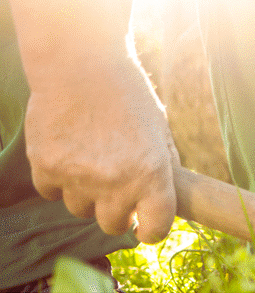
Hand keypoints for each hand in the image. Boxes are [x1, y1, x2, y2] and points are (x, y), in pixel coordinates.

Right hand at [24, 61, 179, 243]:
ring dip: (87, 194)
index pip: (155, 229)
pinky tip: (69, 153)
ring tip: (92, 160)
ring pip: (80, 209)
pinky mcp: (46, 168)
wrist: (82, 65)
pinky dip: (59, 180)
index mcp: (152, 174)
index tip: (145, 227)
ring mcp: (78, 178)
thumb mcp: (160, 130)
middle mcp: (115, 183)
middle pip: (112, 225)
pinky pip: (52, 192)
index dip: (151, 231)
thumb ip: (163, 166)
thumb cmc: (128, 95)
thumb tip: (167, 197)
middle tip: (117, 190)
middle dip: (117, 213)